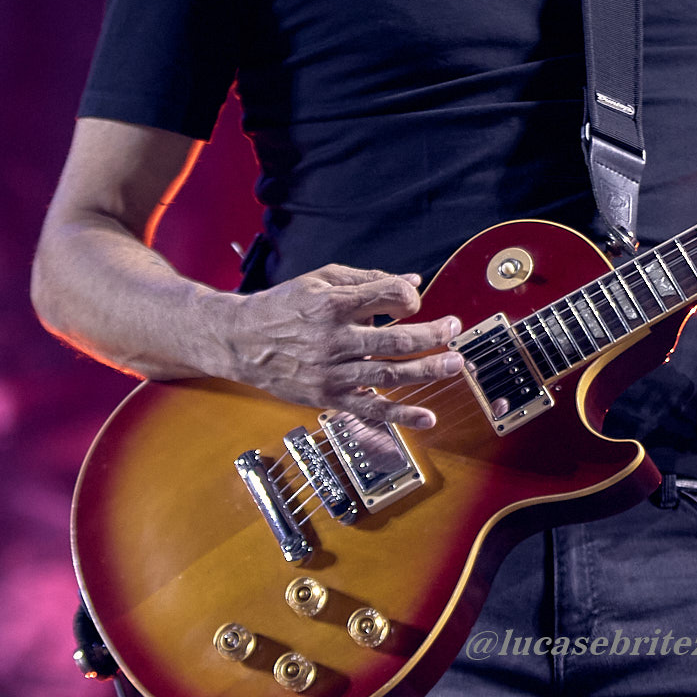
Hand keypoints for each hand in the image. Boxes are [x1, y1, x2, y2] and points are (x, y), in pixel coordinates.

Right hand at [210, 263, 464, 428]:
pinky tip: (428, 417)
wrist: (241, 340)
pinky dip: (401, 416)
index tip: (413, 300)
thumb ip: (369, 279)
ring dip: (428, 370)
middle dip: (432, 335)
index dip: (409, 297)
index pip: (388, 296)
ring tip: (455, 364)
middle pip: (396, 340)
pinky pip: (370, 409)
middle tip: (455, 329)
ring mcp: (332, 372)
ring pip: (390, 374)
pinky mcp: (328, 397)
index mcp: (332, 304)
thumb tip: (414, 281)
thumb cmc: (285, 305)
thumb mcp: (322, 279)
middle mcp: (334, 339)